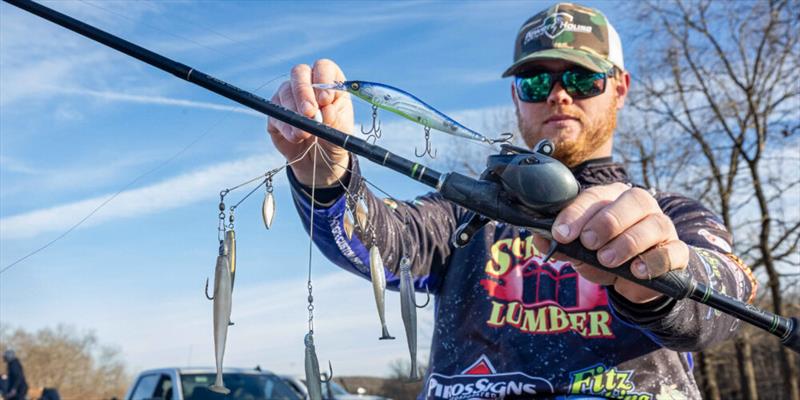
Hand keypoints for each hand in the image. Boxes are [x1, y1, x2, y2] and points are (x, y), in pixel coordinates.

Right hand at [267, 59, 353, 186]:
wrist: (321, 162)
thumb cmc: (335, 140)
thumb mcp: (342, 133)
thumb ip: (336, 122)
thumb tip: (326, 111)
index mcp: (330, 83)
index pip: (323, 67)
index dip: (323, 79)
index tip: (326, 100)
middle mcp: (308, 84)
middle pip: (299, 72)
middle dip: (303, 92)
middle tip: (310, 113)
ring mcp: (289, 96)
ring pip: (285, 91)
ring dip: (295, 113)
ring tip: (305, 134)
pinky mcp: (275, 113)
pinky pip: (275, 112)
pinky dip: (286, 126)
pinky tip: (296, 137)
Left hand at [534, 182, 688, 302]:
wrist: (633, 280)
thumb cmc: (602, 255)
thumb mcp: (579, 250)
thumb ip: (561, 244)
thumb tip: (539, 238)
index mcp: (611, 198)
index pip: (595, 196)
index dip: (577, 213)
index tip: (561, 233)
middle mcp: (640, 206)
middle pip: (632, 200)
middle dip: (607, 222)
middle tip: (589, 243)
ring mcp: (662, 227)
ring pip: (654, 224)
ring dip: (628, 242)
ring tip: (608, 260)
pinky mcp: (677, 251)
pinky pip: (673, 251)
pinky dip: (655, 261)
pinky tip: (637, 271)